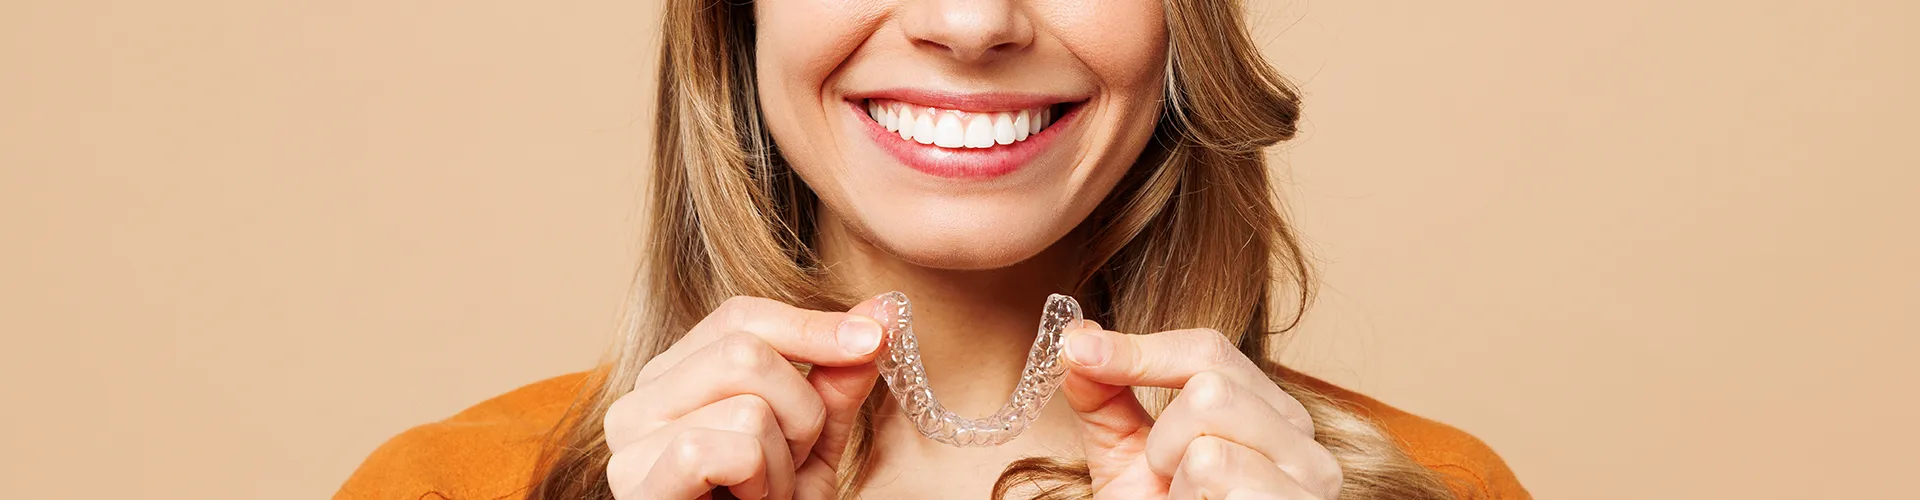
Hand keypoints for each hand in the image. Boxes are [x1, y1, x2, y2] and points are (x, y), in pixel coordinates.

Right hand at [603, 296, 887, 499]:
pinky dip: (755, 481)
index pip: (740, 317)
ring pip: (745, 408)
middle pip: (745, 351)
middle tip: (793, 461)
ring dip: (782, 463)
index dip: (813, 326)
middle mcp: (640, 401)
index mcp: (676, 377)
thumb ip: (836, 381)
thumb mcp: (814, 443)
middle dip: (801, 411)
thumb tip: (881, 312)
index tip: (874, 340)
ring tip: (765, 493)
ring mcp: (629, 445)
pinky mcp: (638, 486)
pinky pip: (711, 451)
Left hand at [1061, 325, 1342, 499]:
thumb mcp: (1129, 458)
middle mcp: (1302, 441)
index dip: (1140, 348)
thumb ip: (1106, 396)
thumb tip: (1077, 339)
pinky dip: (1186, 497)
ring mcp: (1307, 480)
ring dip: (1172, 470)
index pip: (1209, 350)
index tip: (1078, 353)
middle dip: (1162, 434)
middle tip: (1165, 479)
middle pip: (1209, 384)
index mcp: (1267, 415)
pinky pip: (1214, 467)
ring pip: (1208, 425)